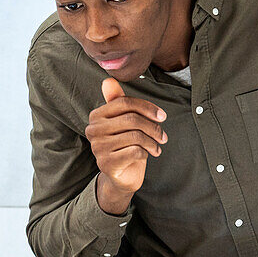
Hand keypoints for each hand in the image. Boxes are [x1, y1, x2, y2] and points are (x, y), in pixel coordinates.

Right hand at [85, 78, 167, 213]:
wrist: (123, 176)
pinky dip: (147, 152)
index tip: (162, 116)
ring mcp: (98, 148)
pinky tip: (149, 154)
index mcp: (97, 116)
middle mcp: (93, 130)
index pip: (125, 103)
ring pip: (135, 136)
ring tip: (158, 146)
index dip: (147, 107)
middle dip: (153, 126)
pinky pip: (135, 151)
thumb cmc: (126, 145)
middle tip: (163, 136)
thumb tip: (108, 80)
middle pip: (132, 119)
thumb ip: (119, 101)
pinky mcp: (107, 164)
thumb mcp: (125, 122)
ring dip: (153, 141)